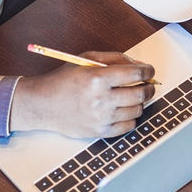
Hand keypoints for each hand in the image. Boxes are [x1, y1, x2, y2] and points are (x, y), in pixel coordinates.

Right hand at [10, 51, 155, 138]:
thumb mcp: (87, 59)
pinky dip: (130, 118)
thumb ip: (115, 58)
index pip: (136, 73)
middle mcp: (101, 99)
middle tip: (146, 84)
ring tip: (131, 97)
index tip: (149, 71)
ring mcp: (101, 118)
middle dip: (148, 87)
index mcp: (98, 78)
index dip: (148, 70)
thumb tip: (139, 65)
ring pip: (137, 110)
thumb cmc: (64, 80)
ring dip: (139, 102)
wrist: (43, 104)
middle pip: (141, 93)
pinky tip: (123, 110)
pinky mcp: (99, 132)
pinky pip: (128, 127)